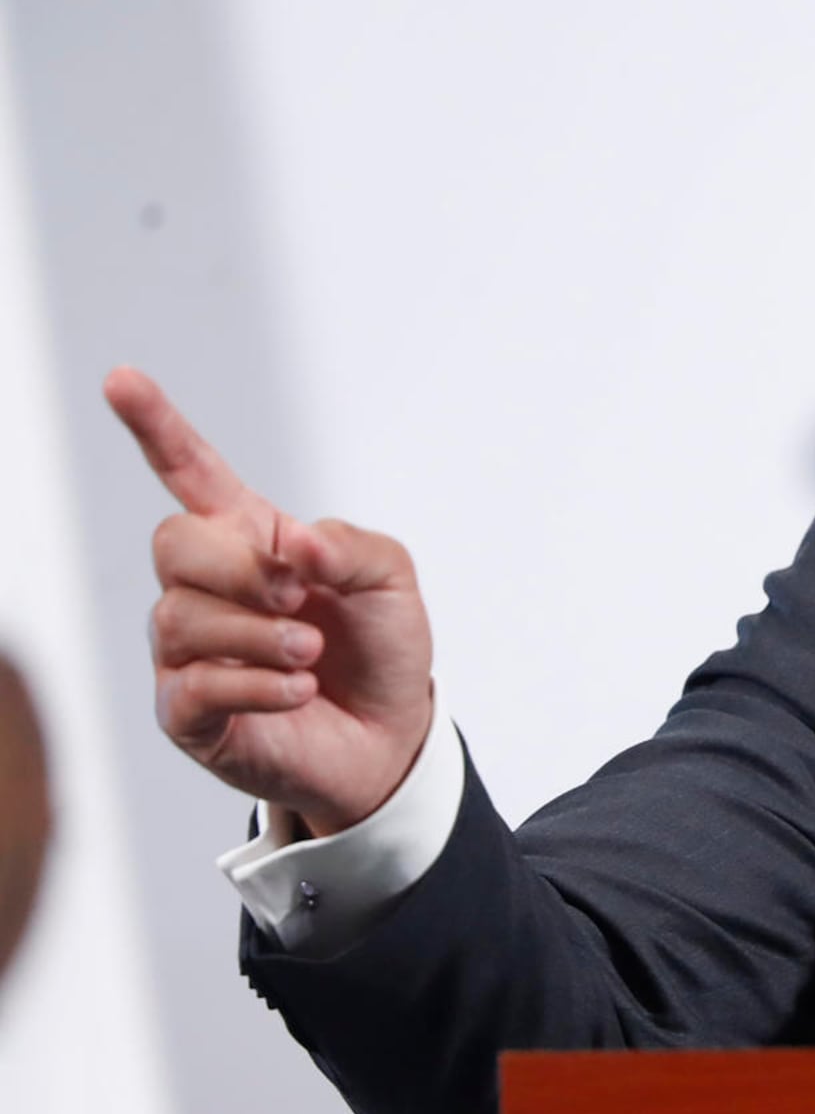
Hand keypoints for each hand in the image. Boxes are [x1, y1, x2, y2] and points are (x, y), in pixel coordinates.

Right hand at [105, 367, 434, 836]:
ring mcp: (189, 651)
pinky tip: (299, 689)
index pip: (188, 473)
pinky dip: (257, 683)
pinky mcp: (188, 712)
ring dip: (260, 636)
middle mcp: (207, 588)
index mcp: (251, 538)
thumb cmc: (382, 646)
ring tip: (312, 654)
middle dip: (239, 568)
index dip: (155, 426)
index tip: (121, 379)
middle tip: (300, 599)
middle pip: (174, 545)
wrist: (393, 734)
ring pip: (181, 619)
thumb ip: (348, 547)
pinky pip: (193, 686)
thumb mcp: (390, 580)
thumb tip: (295, 545)